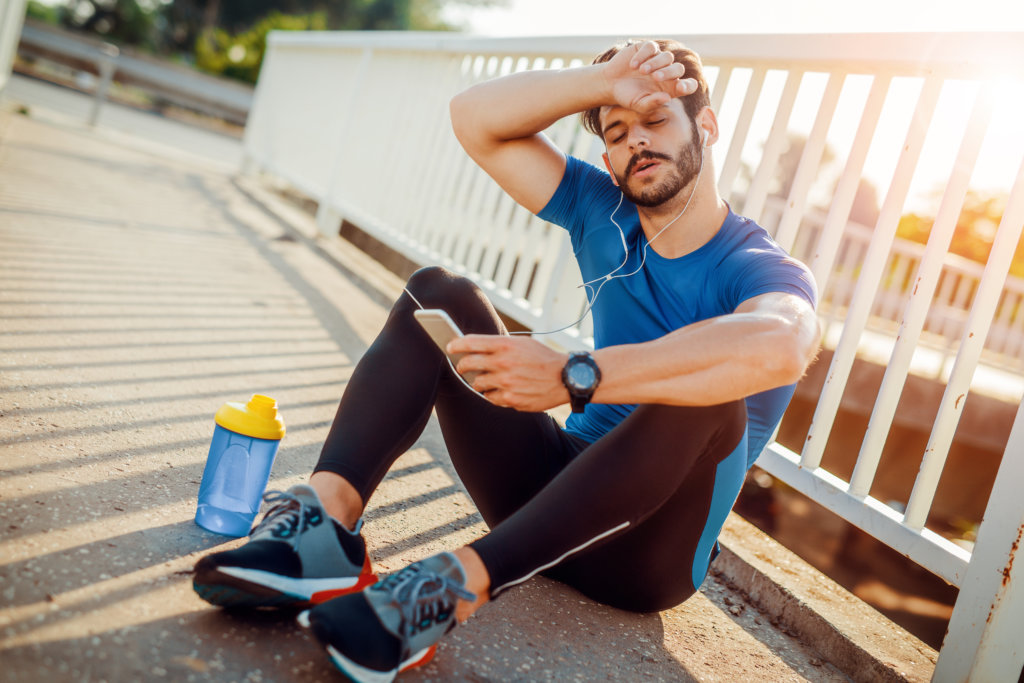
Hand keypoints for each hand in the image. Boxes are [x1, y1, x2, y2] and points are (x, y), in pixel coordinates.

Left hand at [447, 334, 568, 411]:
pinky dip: (491, 394)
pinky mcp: (511, 400)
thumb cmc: (543, 358)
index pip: (470, 342)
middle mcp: (502, 363)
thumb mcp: (522, 343)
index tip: (449, 346)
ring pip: (477, 384)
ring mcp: (506, 383)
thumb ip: (500, 345)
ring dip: (477, 382)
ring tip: (485, 379)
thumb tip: (476, 349)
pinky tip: (499, 390)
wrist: (566, 378)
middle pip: (467, 364)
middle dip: (461, 366)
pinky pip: (490, 398)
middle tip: (461, 367)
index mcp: (505, 345)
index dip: (455, 344)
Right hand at [602, 41, 697, 113]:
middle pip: (679, 68)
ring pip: (667, 56)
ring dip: (655, 63)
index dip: (689, 85)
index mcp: (670, 88)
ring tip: (641, 71)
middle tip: (655, 77)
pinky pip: (652, 48)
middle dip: (668, 72)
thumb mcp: (639, 104)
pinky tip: (633, 65)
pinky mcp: (647, 49)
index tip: (680, 87)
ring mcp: (658, 59)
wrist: (610, 84)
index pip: (689, 85)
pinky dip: (643, 55)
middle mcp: (667, 73)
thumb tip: (667, 98)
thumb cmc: (627, 97)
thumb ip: (653, 102)